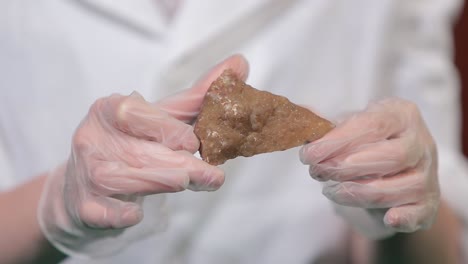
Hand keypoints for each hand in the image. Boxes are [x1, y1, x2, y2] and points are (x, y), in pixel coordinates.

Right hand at [38, 55, 248, 256]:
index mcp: (110, 110)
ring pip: (121, 178)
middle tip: (212, 175)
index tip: (193, 142)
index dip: (165, 127)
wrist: (89, 185)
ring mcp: (87, 173)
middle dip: (177, 162)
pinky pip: (102, 211)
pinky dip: (119, 213)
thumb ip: (199, 97)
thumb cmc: (132, 144)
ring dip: (156, 182)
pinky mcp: (87, 206)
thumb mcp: (162, 118)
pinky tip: (136, 214)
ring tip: (187, 182)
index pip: (135, 112)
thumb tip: (240, 65)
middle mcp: (93, 138)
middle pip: (136, 149)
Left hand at [300, 98, 439, 232]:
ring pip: (397, 187)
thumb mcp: (350, 127)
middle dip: (346, 168)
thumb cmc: (368, 143)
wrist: (398, 167)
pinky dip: (403, 217)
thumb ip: (327, 124)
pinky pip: (419, 213)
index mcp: (401, 115)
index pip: (373, 125)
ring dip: (357, 192)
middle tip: (317, 172)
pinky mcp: (429, 203)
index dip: (337, 141)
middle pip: (390, 157)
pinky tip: (387, 218)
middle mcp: (421, 143)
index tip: (308, 155)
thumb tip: (302, 112)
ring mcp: (428, 174)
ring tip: (329, 190)